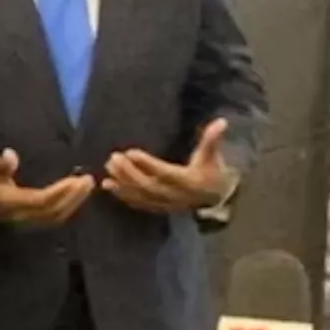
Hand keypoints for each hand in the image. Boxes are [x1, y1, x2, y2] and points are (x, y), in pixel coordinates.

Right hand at [0, 148, 94, 226]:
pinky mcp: (29, 218)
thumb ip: (0, 165)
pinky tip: (75, 195)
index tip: (76, 179)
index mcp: (11, 202)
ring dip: (73, 203)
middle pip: (54, 212)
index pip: (41, 201)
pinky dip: (67, 207)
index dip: (60, 192)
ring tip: (86, 186)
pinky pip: (52, 216)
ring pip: (55, 217)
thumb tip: (11, 155)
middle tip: (88, 180)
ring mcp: (26, 219)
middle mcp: (21, 214)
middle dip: (73, 198)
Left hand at [102, 118, 236, 217]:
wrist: (214, 197)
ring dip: (123, 184)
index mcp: (188, 181)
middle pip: (148, 186)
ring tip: (108, 169)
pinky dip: (123, 196)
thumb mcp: (213, 155)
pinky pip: (138, 203)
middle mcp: (175, 195)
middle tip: (113, 158)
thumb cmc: (211, 170)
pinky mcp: (158, 207)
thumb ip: (213, 139)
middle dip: (129, 173)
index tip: (130, 153)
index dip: (147, 164)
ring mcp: (166, 203)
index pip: (164, 173)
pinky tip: (108, 186)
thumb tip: (222, 122)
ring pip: (141, 196)